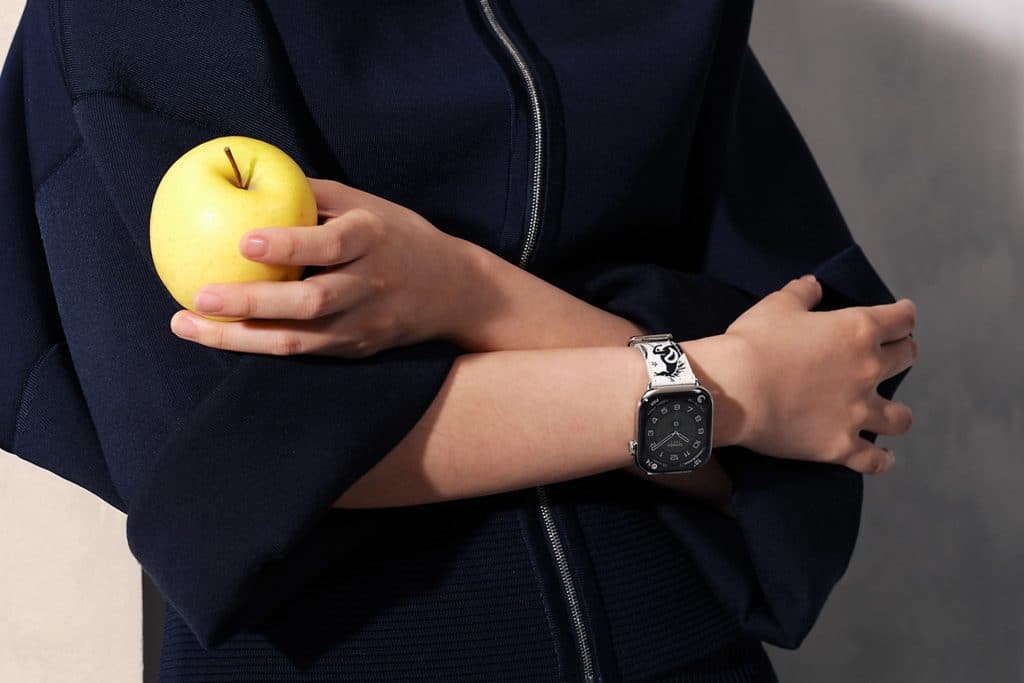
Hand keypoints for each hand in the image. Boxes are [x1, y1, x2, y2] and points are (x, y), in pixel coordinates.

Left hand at [169, 178, 475, 356]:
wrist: (455, 291)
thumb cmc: (398, 236)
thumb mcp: (367, 204)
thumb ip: (315, 194)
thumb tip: (250, 175)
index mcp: (373, 238)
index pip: (331, 245)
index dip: (289, 246)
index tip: (244, 242)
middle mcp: (370, 284)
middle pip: (310, 302)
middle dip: (252, 302)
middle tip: (200, 296)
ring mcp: (363, 324)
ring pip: (299, 339)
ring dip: (240, 337)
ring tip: (187, 324)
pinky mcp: (356, 349)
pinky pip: (302, 350)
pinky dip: (258, 344)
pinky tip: (219, 335)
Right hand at [686, 275, 916, 474]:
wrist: (734, 390)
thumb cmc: (753, 342)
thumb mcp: (776, 306)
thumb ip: (801, 293)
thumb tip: (814, 285)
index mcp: (858, 330)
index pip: (902, 319)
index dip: (902, 316)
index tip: (899, 317)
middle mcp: (868, 370)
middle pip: (907, 359)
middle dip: (902, 353)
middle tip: (889, 356)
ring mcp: (858, 413)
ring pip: (901, 417)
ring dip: (898, 412)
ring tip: (889, 413)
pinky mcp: (841, 446)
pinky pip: (874, 459)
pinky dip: (881, 459)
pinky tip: (882, 457)